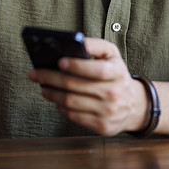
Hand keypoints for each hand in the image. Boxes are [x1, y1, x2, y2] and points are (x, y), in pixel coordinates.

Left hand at [27, 37, 149, 135]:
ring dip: (52, 93)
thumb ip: (94, 45)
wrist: (133, 105)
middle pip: (75, 86)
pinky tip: (55, 98)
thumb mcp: (111, 55)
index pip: (97, 70)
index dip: (77, 66)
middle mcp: (114, 94)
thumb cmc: (116, 74)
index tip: (59, 61)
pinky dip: (60, 106)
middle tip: (35, 73)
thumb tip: (75, 42)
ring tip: (42, 86)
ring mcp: (108, 112)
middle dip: (50, 78)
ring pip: (70, 102)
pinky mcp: (101, 126)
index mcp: (118, 73)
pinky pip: (73, 116)